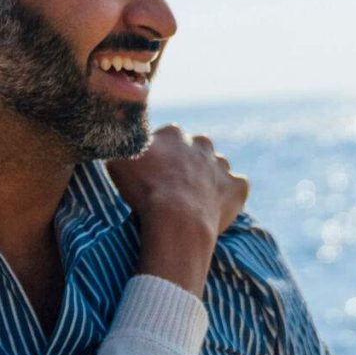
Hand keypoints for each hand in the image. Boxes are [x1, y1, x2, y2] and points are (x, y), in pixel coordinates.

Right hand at [108, 125, 247, 237]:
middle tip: (174, 185)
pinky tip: (216, 207)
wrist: (178, 220)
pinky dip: (229, 195)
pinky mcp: (237, 187)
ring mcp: (222, 165)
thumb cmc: (145, 191)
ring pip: (217, 166)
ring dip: (208, 178)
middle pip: (195, 148)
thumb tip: (118, 144)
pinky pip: (236, 187)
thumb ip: (121, 149)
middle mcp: (201, 144)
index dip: (161, 155)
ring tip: (194, 200)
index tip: (154, 171)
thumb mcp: (117, 163)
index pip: (167, 137)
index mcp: (173, 134)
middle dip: (187, 162)